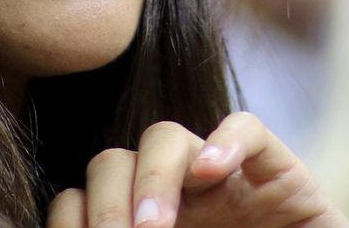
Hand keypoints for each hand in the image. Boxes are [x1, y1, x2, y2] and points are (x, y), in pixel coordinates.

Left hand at [45, 112, 348, 227]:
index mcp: (141, 224)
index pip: (81, 200)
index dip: (70, 219)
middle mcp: (174, 195)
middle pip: (113, 164)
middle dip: (104, 204)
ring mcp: (222, 178)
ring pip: (165, 138)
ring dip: (151, 179)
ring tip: (154, 227)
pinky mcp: (278, 172)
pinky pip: (248, 129)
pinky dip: (226, 143)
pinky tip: (211, 173)